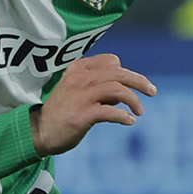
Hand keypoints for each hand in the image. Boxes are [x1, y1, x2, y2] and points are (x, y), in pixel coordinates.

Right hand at [30, 52, 156, 156]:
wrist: (40, 131)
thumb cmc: (62, 111)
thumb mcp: (77, 89)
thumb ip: (98, 86)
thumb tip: (125, 93)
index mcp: (79, 68)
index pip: (112, 62)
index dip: (126, 72)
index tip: (132, 86)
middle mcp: (80, 78)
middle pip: (119, 73)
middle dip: (140, 82)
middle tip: (153, 92)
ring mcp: (80, 96)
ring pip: (118, 90)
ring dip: (134, 100)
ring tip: (140, 111)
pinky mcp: (81, 115)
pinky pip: (111, 112)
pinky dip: (124, 116)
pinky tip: (129, 121)